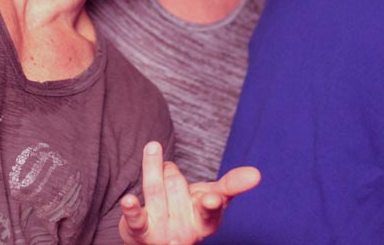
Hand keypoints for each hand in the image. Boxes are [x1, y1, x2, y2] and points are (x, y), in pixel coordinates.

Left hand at [119, 141, 260, 244]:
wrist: (157, 240)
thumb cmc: (188, 212)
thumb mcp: (211, 198)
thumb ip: (230, 185)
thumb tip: (256, 173)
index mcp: (207, 222)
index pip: (212, 208)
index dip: (210, 203)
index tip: (211, 199)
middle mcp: (187, 232)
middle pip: (178, 187)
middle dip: (172, 174)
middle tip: (170, 172)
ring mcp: (163, 233)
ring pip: (156, 190)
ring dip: (154, 168)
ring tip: (152, 149)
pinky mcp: (140, 232)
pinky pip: (136, 218)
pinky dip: (131, 209)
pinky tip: (127, 200)